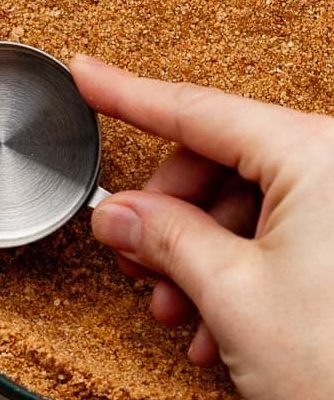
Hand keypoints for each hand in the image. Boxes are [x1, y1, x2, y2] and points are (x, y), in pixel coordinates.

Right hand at [72, 54, 333, 399]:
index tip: (88, 75)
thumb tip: (119, 211)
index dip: (131, 96)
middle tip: (131, 252)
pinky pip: (286, 234)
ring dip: (199, 254)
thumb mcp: (230, 294)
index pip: (201, 112)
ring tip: (175, 309)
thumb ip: (163, 236)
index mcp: (320, 159)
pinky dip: (239, 271)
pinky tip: (215, 324)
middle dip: (169, 213)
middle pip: (223, 162)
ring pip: (250, 204)